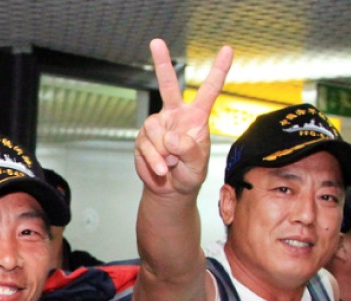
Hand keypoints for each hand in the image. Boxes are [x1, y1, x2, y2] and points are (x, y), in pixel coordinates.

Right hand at [135, 39, 232, 195]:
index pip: (209, 91)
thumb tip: (172, 138)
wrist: (169, 189)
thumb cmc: (189, 174)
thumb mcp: (198, 165)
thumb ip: (190, 150)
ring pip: (154, 131)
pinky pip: (146, 147)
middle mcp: (175, 116)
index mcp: (196, 117)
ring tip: (171, 164)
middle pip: (167, 85)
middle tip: (156, 42)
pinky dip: (154, 161)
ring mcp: (156, 126)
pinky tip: (161, 168)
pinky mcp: (142, 139)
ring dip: (163, 153)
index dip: (218, 70)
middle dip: (161, 62)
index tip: (227, 50)